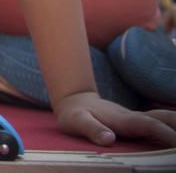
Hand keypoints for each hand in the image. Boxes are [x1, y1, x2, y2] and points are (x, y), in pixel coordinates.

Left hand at [55, 91, 175, 146]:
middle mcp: (135, 118)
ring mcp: (138, 120)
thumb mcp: (76, 121)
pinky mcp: (138, 123)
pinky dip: (174, 127)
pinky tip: (175, 135)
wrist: (74, 101)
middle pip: (165, 119)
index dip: (165, 134)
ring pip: (166, 119)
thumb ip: (92, 129)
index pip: (150, 126)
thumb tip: (109, 139)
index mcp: (124, 120)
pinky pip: (161, 124)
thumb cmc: (74, 114)